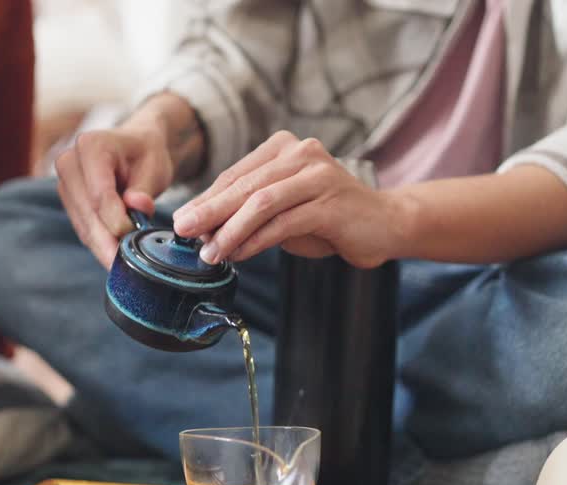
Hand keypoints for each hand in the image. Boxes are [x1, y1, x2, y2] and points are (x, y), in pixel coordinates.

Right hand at [55, 126, 172, 267]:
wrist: (134, 148)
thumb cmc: (145, 154)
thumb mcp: (154, 166)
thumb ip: (144, 188)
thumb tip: (137, 206)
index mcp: (91, 146)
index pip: (99, 193)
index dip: (116, 219)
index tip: (133, 235)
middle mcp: (70, 163)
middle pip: (87, 212)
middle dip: (108, 240)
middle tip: (127, 263)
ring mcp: (65, 183)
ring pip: (83, 225)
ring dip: (103, 247)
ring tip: (123, 264)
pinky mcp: (68, 202)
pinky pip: (83, 229)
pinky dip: (100, 244)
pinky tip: (114, 257)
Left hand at [171, 131, 402, 267]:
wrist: (384, 224)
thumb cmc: (328, 218)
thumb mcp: (283, 211)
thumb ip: (248, 214)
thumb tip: (204, 229)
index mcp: (285, 148)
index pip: (236, 174)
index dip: (206, 199)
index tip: (183, 222)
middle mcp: (302, 153)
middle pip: (244, 185)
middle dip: (209, 211)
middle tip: (183, 231)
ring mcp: (318, 175)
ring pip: (261, 202)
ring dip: (230, 230)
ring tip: (210, 253)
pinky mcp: (331, 202)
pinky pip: (284, 222)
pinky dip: (257, 241)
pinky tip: (239, 255)